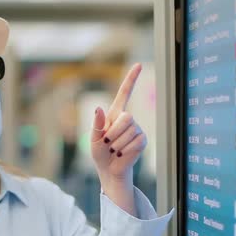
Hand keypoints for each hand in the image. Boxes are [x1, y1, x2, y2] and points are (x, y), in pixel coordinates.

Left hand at [90, 64, 146, 215]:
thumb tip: (98, 108)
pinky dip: (125, 150)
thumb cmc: (100, 153)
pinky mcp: (142, 140)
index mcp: (114, 114)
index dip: (132, 79)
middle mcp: (128, 119)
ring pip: (129, 131)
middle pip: (126, 117)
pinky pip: (135, 142)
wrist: (109, 170)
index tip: (139, 65)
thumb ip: (96, 124)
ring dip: (117, 144)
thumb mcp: (93, 139)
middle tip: (107, 144)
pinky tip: (122, 154)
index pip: (125, 92)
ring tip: (114, 150)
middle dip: (113, 132)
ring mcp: (137, 129)